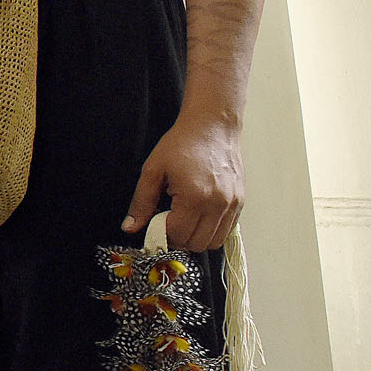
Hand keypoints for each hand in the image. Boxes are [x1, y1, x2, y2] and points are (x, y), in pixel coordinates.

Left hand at [123, 111, 243, 250]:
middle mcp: (218, 204)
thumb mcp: (153, 170)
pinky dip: (211, 230)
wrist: (212, 127)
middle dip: (178, 238)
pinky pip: (226, 230)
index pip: (178, 235)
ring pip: (214, 242)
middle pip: (196, 244)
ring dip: (196, 237)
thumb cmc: (182, 144)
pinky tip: (198, 214)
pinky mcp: (240, 201)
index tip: (153, 224)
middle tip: (166, 222)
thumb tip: (130, 227)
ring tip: (183, 218)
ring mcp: (232, 204)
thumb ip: (141, 202)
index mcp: (195, 197)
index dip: (161, 234)